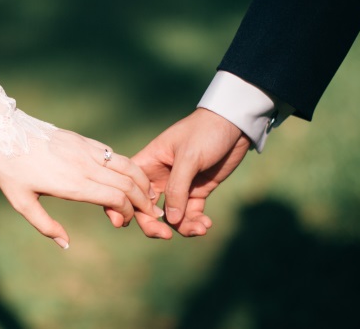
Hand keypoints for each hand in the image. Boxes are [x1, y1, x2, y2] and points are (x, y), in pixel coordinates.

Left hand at [0, 129, 163, 248]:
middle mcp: (85, 166)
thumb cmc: (10, 170)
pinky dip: (128, 167)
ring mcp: (86, 150)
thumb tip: (65, 244)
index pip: (115, 198)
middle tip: (151, 213)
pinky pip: (113, 154)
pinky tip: (131, 176)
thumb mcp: (21, 203)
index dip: (127, 212)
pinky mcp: (84, 140)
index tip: (122, 222)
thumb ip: (45, 226)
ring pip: (126, 165)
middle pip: (128, 183)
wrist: (4, 131)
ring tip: (150, 195)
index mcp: (73, 184)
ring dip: (142, 181)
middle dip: (144, 201)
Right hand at [131, 108, 250, 238]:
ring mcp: (179, 186)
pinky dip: (196, 222)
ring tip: (200, 228)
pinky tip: (206, 224)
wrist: (235, 124)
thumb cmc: (205, 132)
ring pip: (171, 216)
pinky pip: (191, 214)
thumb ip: (177, 189)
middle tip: (166, 236)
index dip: (125, 206)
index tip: (128, 223)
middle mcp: (159, 177)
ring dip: (182, 226)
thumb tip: (170, 221)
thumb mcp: (189, 157)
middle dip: (154, 225)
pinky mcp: (197, 191)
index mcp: (148, 163)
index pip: (129, 188)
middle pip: (147, 208)